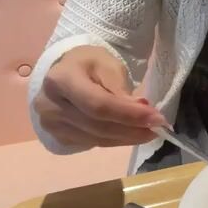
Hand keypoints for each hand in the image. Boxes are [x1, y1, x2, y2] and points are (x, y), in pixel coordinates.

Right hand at [33, 46, 165, 147]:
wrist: (64, 72)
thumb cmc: (88, 64)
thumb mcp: (106, 64)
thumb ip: (120, 88)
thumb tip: (140, 110)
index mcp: (61, 79)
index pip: (98, 104)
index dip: (129, 114)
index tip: (156, 118)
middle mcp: (50, 105)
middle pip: (98, 126)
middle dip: (132, 129)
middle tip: (158, 128)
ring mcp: (51, 124)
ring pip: (96, 139)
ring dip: (127, 138)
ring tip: (148, 132)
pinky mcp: (58, 137)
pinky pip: (92, 143)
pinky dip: (115, 141)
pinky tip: (129, 134)